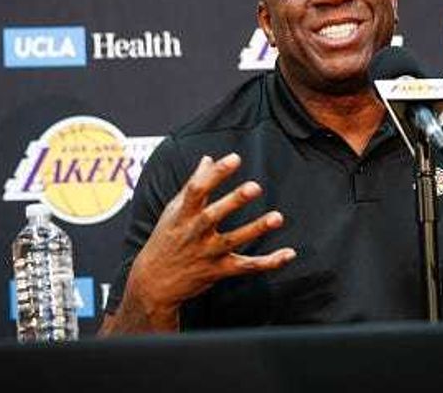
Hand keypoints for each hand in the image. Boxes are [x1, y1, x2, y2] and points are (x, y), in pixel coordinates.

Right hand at [123, 153, 295, 326]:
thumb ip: (194, 183)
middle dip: (234, 201)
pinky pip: (246, 266)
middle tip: (255, 187)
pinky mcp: (219, 270)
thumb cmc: (166, 239)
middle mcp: (194, 233)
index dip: (216, 173)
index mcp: (183, 214)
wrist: (154, 283)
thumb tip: (208, 159)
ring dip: (256, 229)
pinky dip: (268, 262)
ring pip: (233, 241)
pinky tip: (288, 253)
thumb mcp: (174, 210)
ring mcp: (207, 253)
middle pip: (214, 215)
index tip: (235, 159)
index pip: (197, 189)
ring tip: (277, 217)